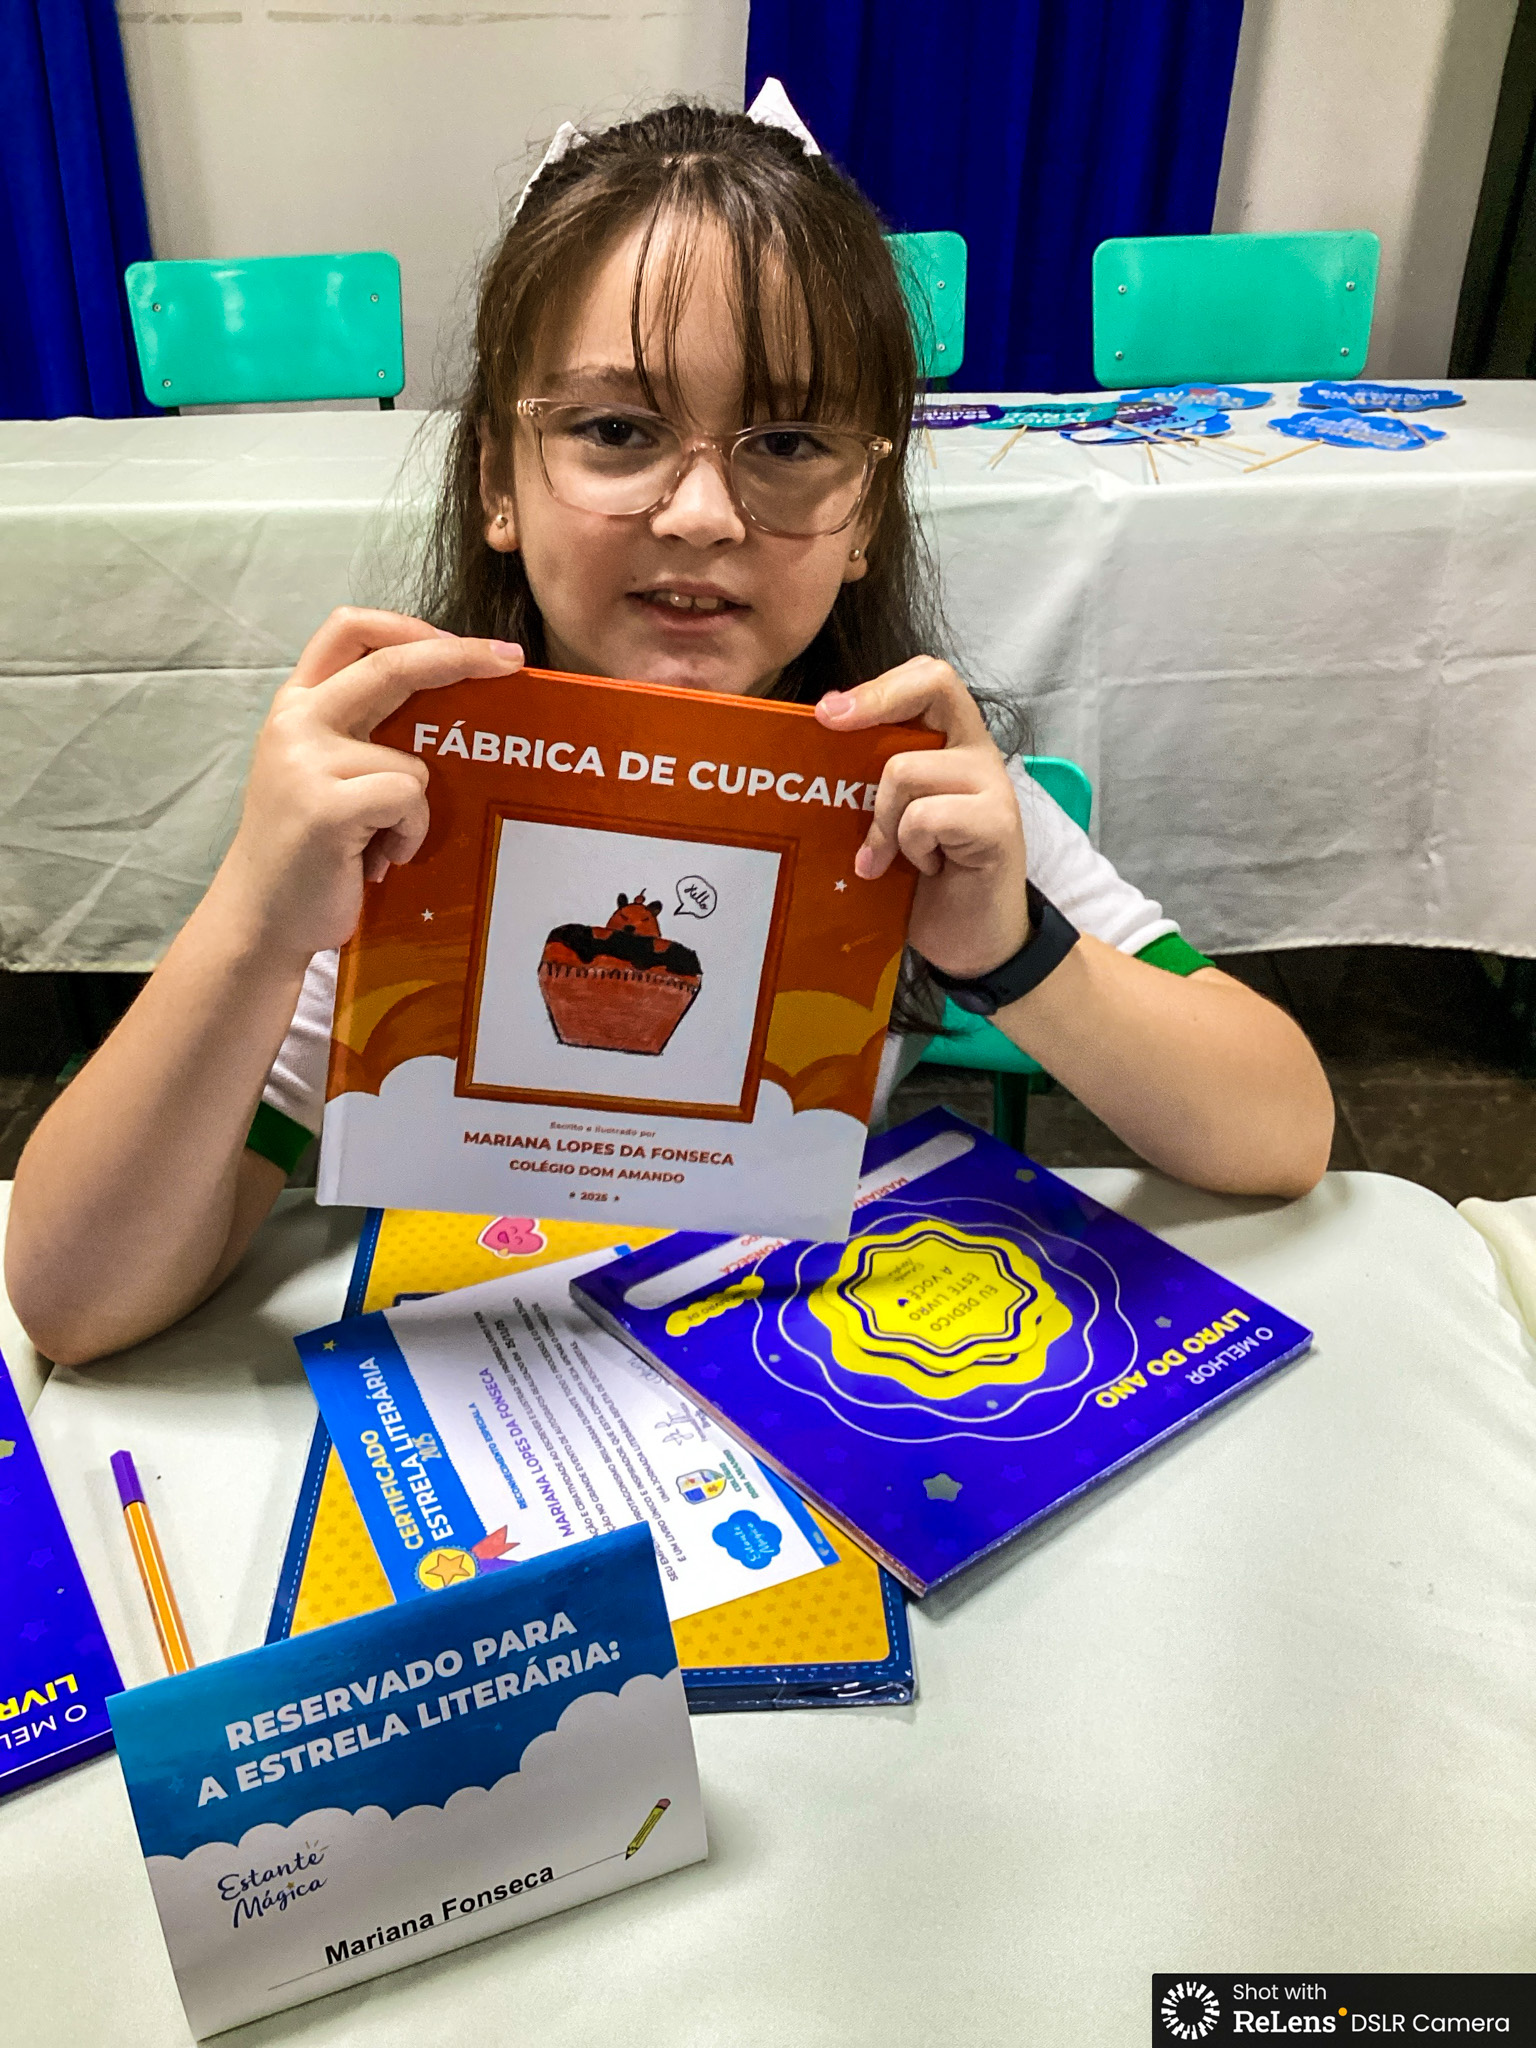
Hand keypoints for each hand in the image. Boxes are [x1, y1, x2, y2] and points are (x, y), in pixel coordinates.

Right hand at [213, 608, 522, 961]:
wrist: (262, 917)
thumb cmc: (310, 851)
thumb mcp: (323, 772)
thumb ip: (363, 730)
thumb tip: (449, 700)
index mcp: (297, 705)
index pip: (349, 630)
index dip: (408, 625)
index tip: (462, 641)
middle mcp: (296, 721)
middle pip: (390, 664)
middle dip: (460, 656)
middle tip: (511, 661)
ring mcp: (306, 761)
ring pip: (412, 761)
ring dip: (415, 811)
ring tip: (379, 843)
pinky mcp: (326, 804)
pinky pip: (408, 799)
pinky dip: (408, 835)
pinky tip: (376, 860)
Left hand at [816, 657, 1028, 978]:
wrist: (970, 942)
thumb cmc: (924, 884)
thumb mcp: (889, 822)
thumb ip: (870, 784)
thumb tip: (808, 753)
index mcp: (951, 745)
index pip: (929, 679)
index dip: (879, 685)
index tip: (826, 712)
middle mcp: (977, 753)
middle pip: (933, 685)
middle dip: (873, 702)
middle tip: (827, 724)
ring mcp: (992, 786)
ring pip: (907, 769)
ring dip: (883, 820)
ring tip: (893, 857)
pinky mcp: (999, 824)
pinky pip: (927, 817)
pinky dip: (910, 847)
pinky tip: (925, 870)